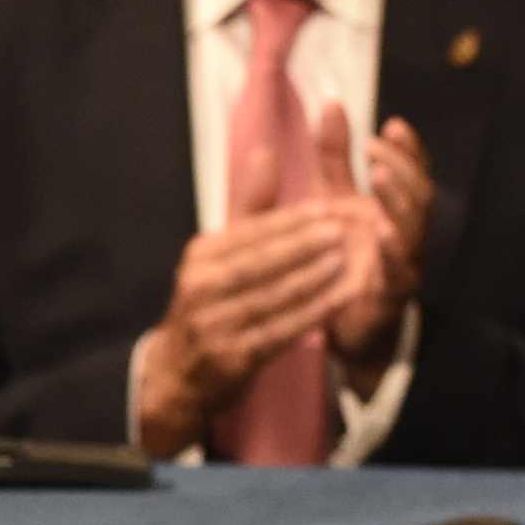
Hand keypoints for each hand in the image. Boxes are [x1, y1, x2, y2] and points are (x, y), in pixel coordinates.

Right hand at [131, 172, 360, 456]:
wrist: (180, 372)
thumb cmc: (213, 300)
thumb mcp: (221, 252)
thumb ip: (249, 205)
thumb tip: (267, 152)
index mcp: (200, 257)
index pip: (249, 234)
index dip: (289, 222)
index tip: (327, 207)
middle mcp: (200, 288)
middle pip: (258, 264)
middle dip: (301, 247)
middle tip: (341, 230)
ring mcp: (213, 325)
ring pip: (270, 298)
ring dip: (309, 280)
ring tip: (345, 262)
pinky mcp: (230, 358)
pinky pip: (276, 333)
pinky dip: (307, 317)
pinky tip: (336, 303)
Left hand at [317, 106, 429, 385]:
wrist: (330, 327)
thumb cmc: (330, 261)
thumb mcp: (324, 201)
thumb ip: (331, 158)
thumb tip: (333, 104)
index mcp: (388, 208)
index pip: (412, 171)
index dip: (409, 148)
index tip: (393, 124)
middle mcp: (403, 232)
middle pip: (420, 192)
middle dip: (404, 165)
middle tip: (376, 145)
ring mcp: (401, 263)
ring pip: (415, 225)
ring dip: (400, 198)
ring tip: (379, 174)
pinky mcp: (390, 294)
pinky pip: (399, 269)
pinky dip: (393, 248)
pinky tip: (381, 229)